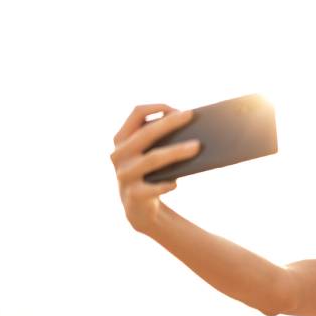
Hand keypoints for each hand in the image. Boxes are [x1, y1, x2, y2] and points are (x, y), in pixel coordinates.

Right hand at [110, 104, 198, 233]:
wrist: (139, 207)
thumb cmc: (151, 173)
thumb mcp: (151, 153)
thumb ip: (163, 140)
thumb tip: (194, 129)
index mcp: (121, 139)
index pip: (137, 113)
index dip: (158, 107)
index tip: (180, 110)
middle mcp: (118, 154)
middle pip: (146, 133)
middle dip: (170, 123)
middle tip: (192, 116)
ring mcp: (124, 175)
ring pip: (152, 159)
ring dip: (176, 151)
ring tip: (197, 146)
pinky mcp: (133, 195)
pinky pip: (151, 187)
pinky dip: (165, 184)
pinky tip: (175, 183)